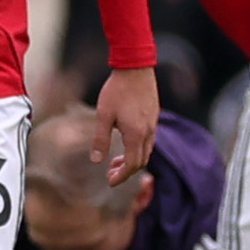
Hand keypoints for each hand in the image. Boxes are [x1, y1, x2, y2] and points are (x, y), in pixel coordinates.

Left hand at [95, 65, 158, 182]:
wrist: (135, 67)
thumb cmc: (117, 89)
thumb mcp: (103, 115)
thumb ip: (100, 139)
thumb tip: (96, 160)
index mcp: (136, 134)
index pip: (132, 164)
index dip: (121, 176)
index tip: (110, 181)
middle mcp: (148, 132)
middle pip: (141, 160)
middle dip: (127, 171)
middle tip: (110, 173)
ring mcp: (153, 123)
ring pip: (147, 150)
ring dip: (133, 159)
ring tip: (116, 160)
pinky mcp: (154, 116)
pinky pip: (149, 139)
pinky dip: (138, 148)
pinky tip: (126, 142)